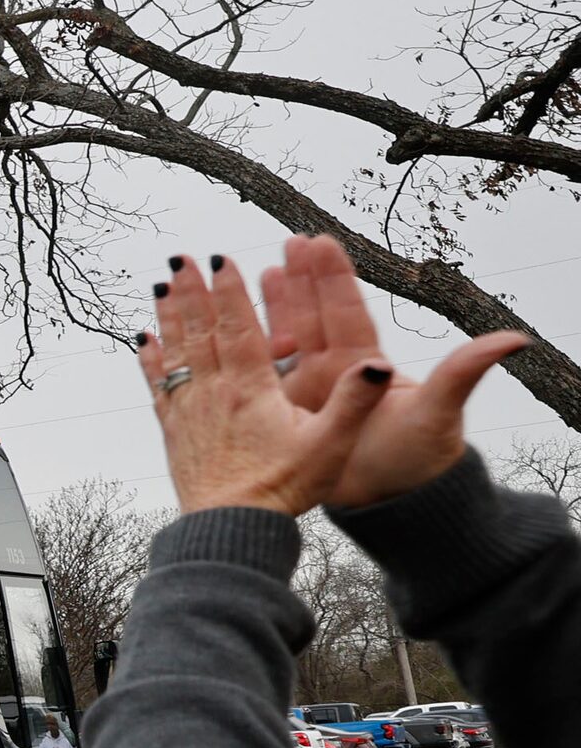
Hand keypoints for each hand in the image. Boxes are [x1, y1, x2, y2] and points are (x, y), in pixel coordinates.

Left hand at [137, 251, 393, 514]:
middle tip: (180, 257)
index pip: (238, 328)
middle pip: (200, 331)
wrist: (231, 529)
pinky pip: (158, 385)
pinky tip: (142, 340)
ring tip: (161, 285)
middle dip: (192, 292)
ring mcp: (189, 410)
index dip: (230, 292)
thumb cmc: (283, 488)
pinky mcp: (174, 431)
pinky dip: (150, 359)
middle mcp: (213, 392)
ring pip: (176, 352)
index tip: (220, 259)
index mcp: (250, 389)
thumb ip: (353, 403)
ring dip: (168, 316)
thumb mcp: (330, 446)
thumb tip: (377, 365)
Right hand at [252, 234, 529, 508]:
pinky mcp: (285, 415)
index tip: (319, 242)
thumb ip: (463, 372)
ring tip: (259, 271)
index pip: (347, 312)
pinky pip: (262, 376)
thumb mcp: (439, 414)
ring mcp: (310, 392)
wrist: (388, 506)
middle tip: (290, 241)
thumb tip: (513, 339)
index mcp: (368, 365)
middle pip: (314, 316)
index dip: (332, 278)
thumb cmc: (417, 463)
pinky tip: (234, 329)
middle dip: (301, 279)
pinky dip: (248, 351)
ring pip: (285, 338)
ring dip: (273, 306)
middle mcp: (337, 373)